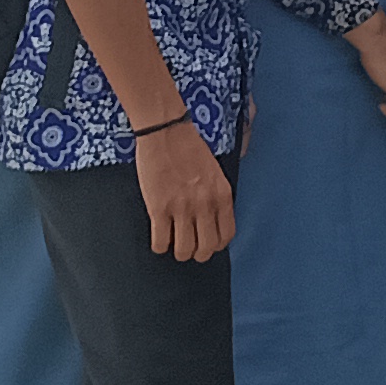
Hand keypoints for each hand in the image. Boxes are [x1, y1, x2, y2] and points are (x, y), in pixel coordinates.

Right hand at [136, 118, 235, 259]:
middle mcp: (205, 205)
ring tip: (174, 245)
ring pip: (184, 250)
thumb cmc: (189, 146)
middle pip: (207, 248)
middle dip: (198, 253)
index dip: (217, 244)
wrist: (165, 131)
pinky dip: (160, 246)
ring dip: (179, 252)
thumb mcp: (215, 171)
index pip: (227, 234)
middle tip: (191, 249)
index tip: (209, 243)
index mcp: (222, 195)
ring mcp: (182, 208)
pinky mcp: (159, 208)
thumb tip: (213, 218)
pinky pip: (161, 241)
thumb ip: (217, 195)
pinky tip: (159, 240)